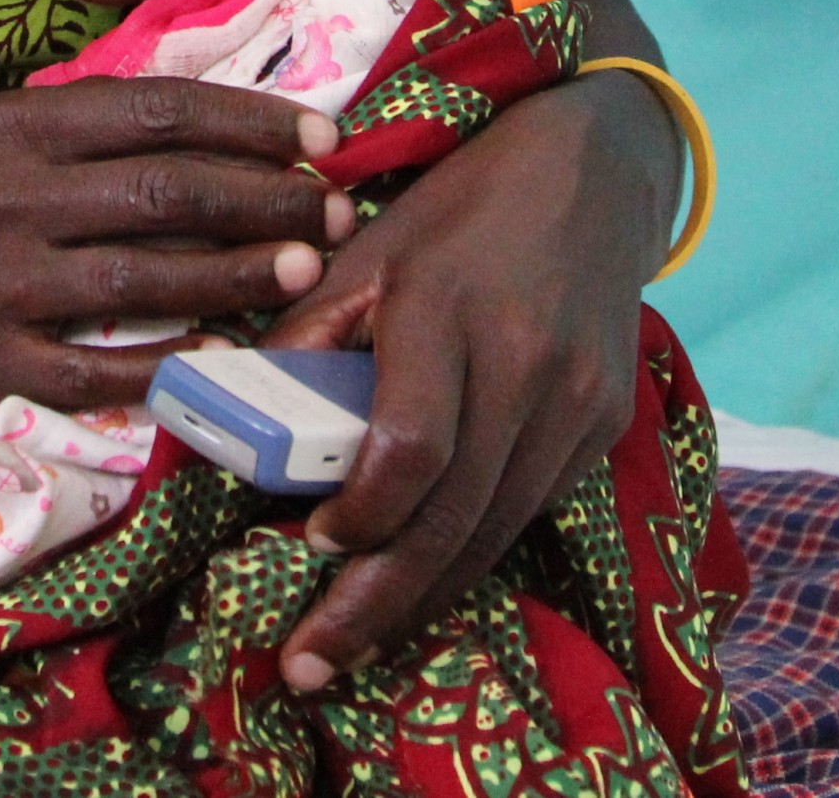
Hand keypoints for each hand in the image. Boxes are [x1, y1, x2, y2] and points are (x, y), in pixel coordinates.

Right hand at [0, 76, 353, 424]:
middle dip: (271, 197)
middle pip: (171, 189)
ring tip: (310, 270)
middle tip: (339, 208)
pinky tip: (229, 359)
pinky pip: (101, 367)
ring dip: (244, 273)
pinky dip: (172, 363)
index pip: (161, 109)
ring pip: (150, 274)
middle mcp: (12, 196)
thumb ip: (81, 128)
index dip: (254, 119)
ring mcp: (0, 284)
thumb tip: (204, 111)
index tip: (323, 135)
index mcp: (18, 128)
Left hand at [254, 70, 675, 691]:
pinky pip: (526, 513)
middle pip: (452, 514)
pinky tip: (419, 588)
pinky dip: (469, 557)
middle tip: (307, 666)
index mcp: (450, 307)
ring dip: (420, 601)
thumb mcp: (367, 250)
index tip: (310, 543)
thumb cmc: (459, 208)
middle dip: (375, 603)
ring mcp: (577, 401)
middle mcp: (527, 363)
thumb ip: (304, 336)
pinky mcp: (604, 426)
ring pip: (493, 531)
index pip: (410, 444)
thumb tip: (234, 424)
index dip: (359, 511)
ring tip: (351, 651)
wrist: (595, 174)